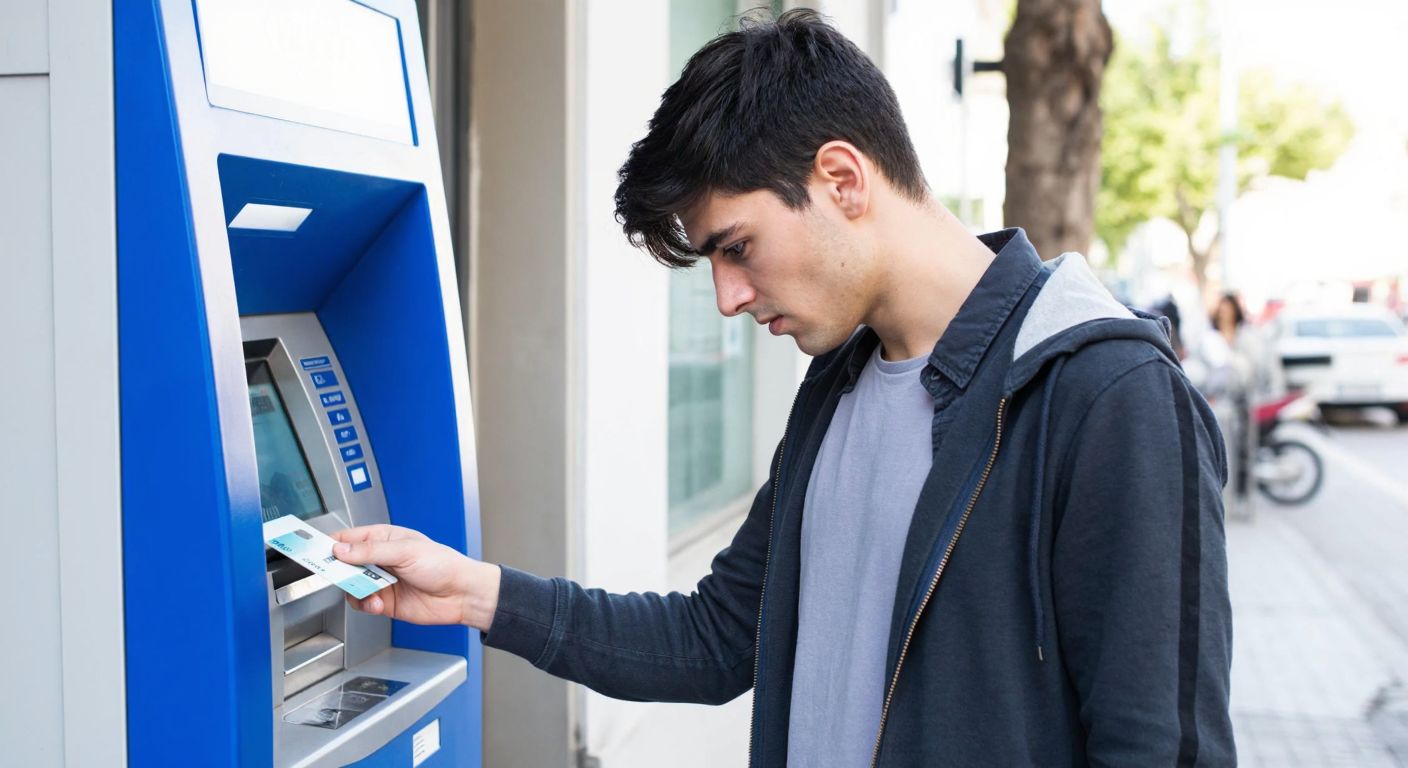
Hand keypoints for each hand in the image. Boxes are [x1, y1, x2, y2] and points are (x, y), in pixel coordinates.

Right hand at [331, 524, 499, 630]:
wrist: (461, 594)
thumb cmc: (442, 564)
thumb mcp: (405, 551)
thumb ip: (370, 551)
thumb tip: (341, 549)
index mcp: (383, 538)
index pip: (347, 538)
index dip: (328, 543)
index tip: (310, 550)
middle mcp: (378, 559)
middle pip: (344, 563)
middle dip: (337, 570)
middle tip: (332, 574)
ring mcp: (380, 580)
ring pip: (350, 585)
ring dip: (354, 589)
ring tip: (368, 590)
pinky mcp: (383, 601)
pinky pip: (361, 603)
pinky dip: (364, 604)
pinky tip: (375, 602)